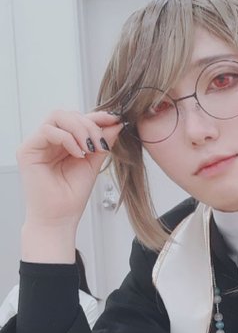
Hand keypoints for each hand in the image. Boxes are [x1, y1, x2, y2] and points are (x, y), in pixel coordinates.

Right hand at [17, 110, 123, 231]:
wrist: (60, 218)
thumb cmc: (72, 196)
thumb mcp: (93, 164)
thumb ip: (101, 143)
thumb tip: (115, 124)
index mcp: (64, 143)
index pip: (78, 120)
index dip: (96, 116)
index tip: (115, 119)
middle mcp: (49, 141)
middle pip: (68, 114)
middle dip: (89, 125)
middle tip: (100, 143)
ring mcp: (37, 144)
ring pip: (57, 117)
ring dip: (79, 129)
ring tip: (89, 149)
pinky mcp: (27, 150)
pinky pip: (47, 130)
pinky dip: (67, 139)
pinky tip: (78, 154)